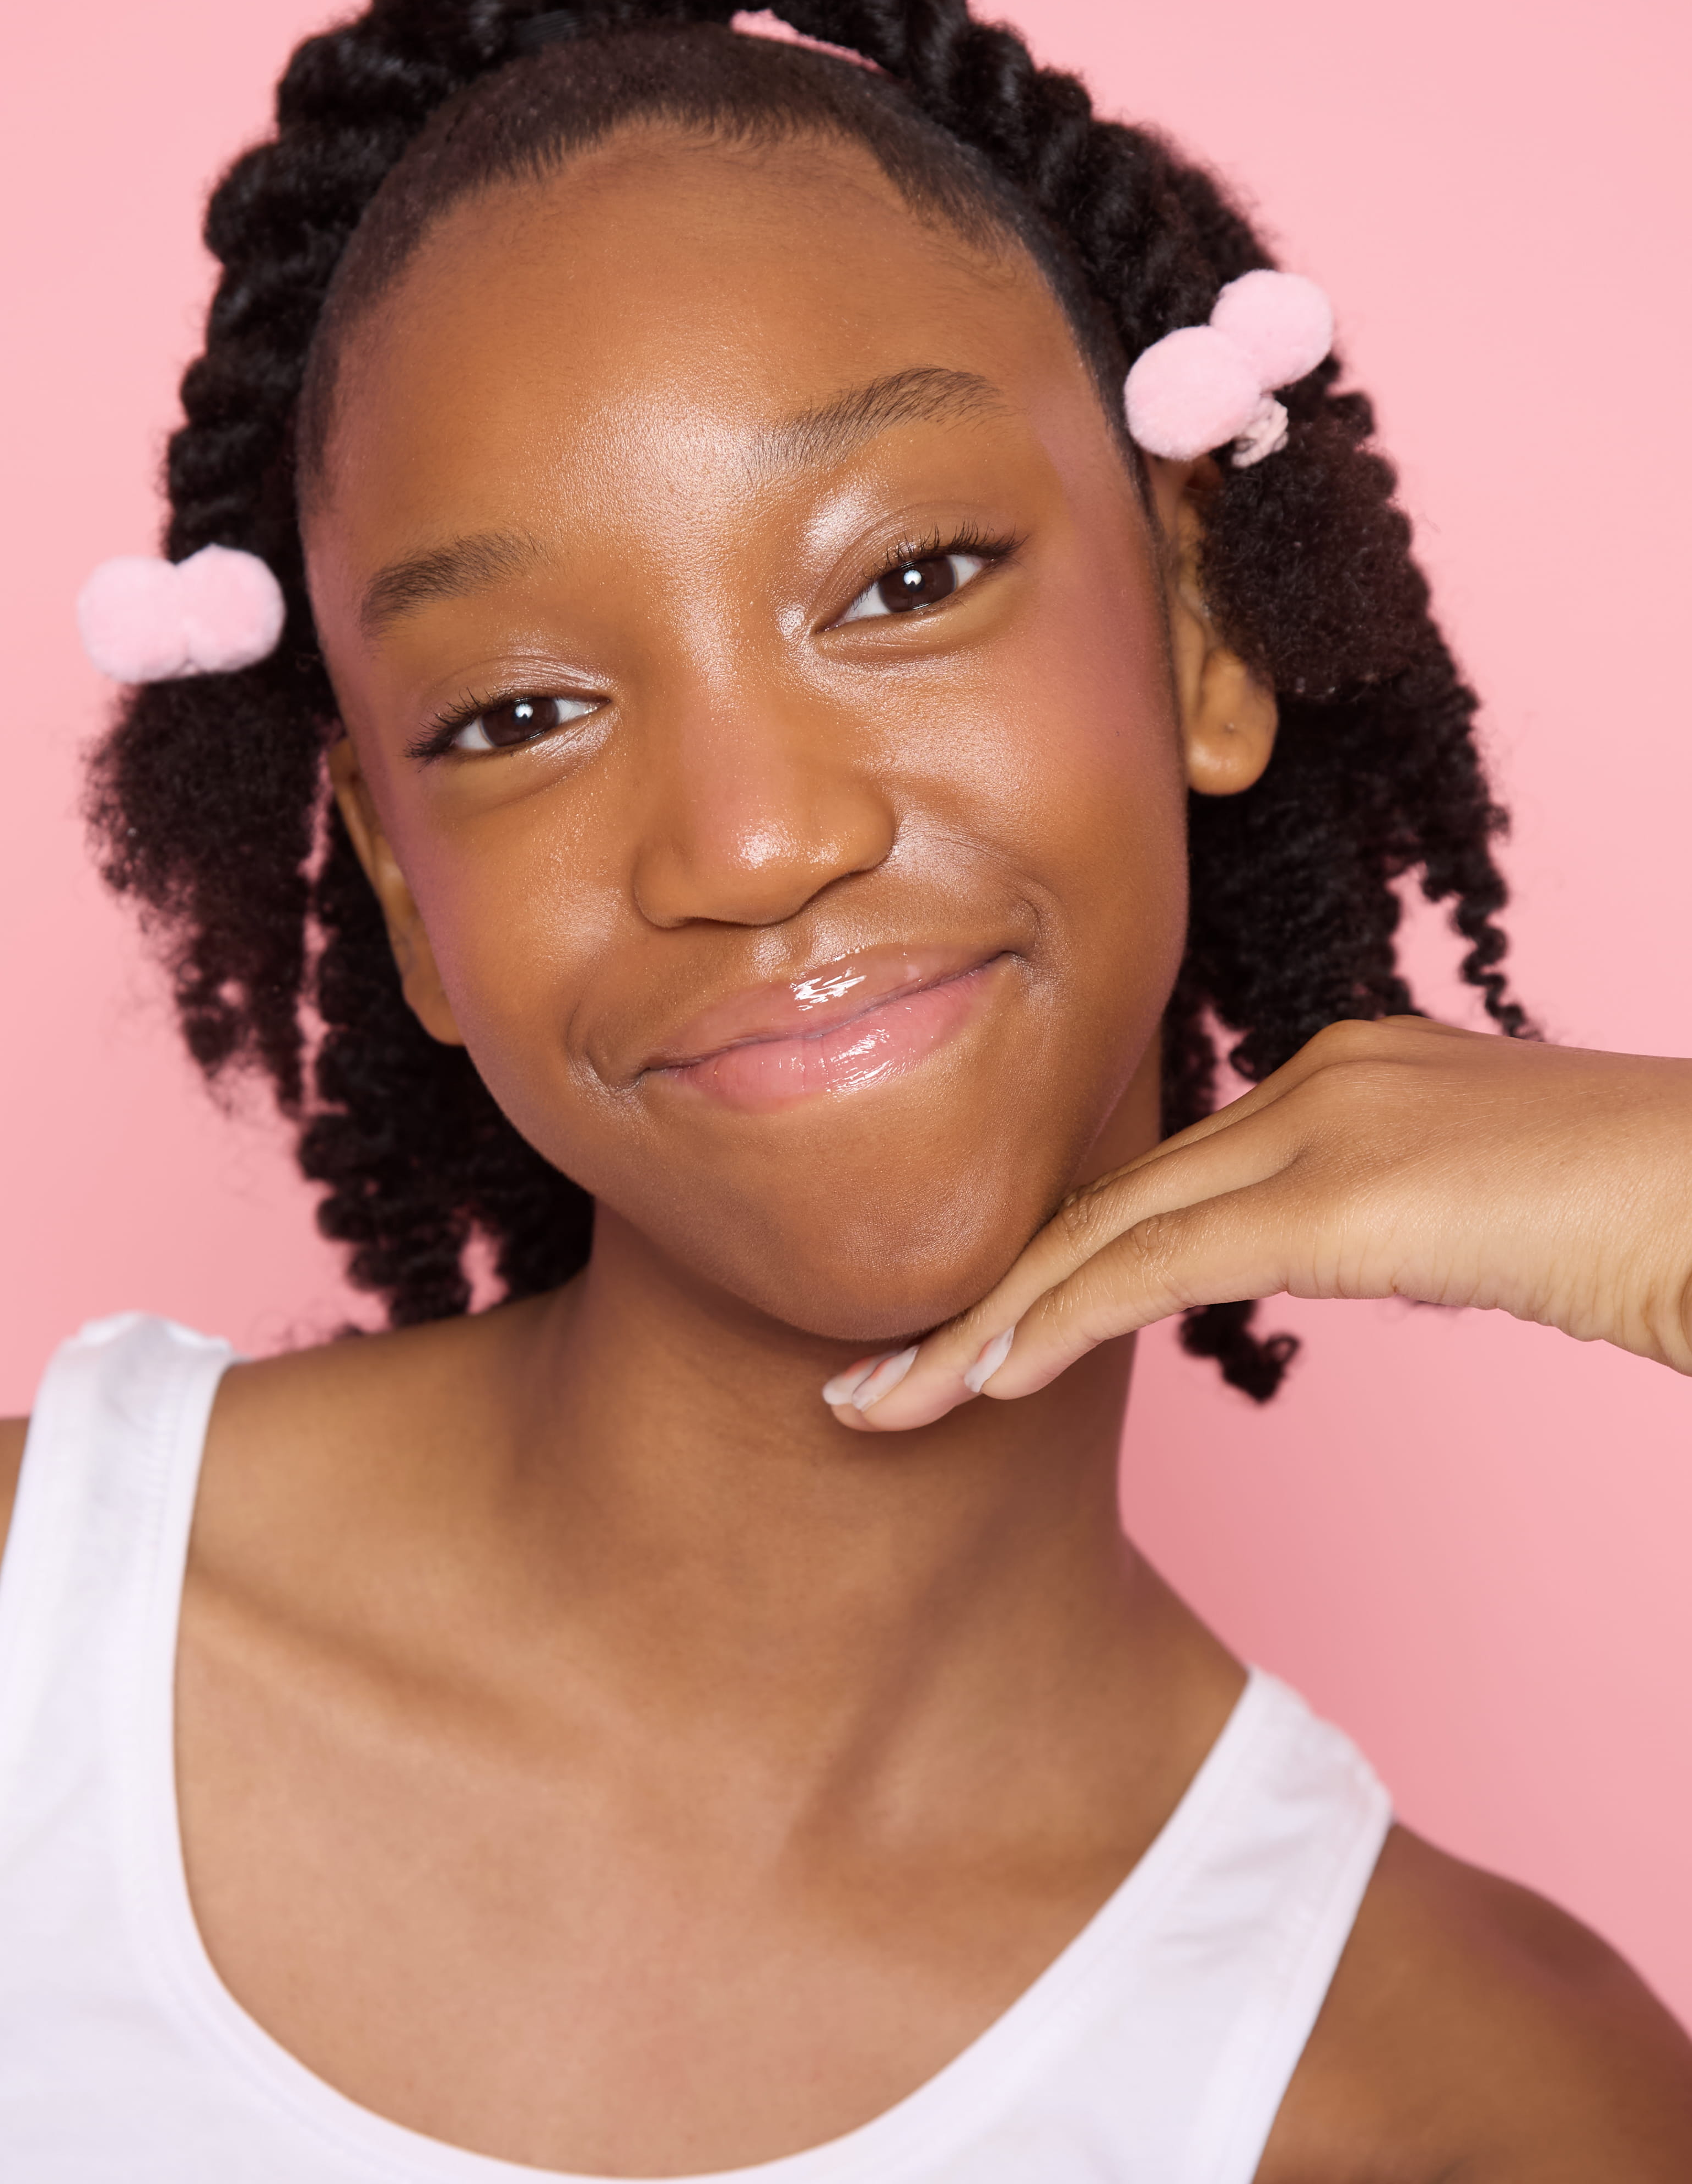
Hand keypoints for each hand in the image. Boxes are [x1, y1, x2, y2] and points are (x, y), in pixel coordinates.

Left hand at [823, 1018, 1691, 1430]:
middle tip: (871, 1378)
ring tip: (880, 1406)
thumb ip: (1392, 1218)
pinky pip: (1160, 1266)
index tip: (969, 1336)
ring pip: (1102, 1235)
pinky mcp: (1344, 1194)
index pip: (1159, 1183)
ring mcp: (1327, 1126)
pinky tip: (982, 1382)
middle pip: (1103, 1203)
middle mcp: (1316, 1080)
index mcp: (1345, 1079)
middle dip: (976, 1298)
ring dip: (979, 1328)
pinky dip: (1059, 1322)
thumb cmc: (1648, 1217)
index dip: (1050, 1263)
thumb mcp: (1485, 1215)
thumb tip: (1348, 1248)